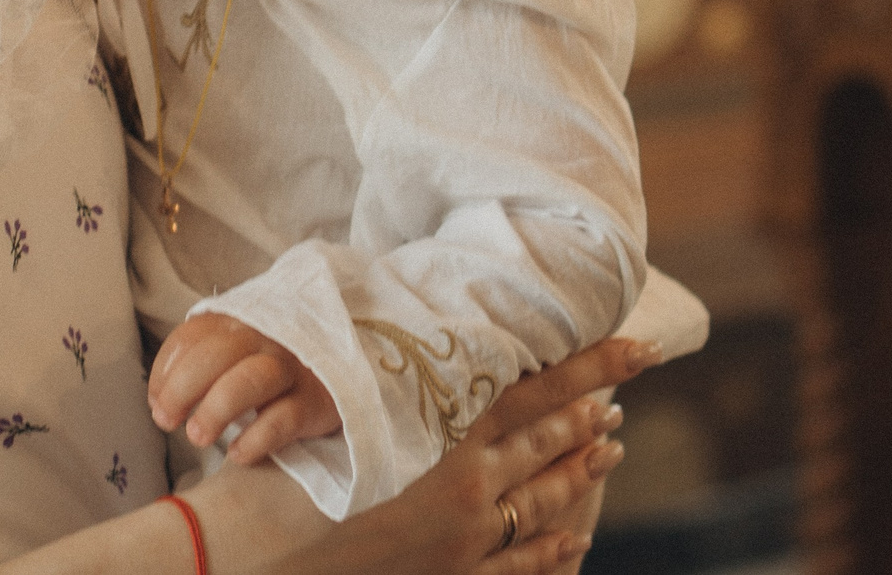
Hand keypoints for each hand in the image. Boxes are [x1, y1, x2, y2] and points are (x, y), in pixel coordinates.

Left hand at [149, 312, 341, 463]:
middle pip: (218, 353)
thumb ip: (196, 366)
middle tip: (167, 421)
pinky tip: (237, 453)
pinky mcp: (314, 401)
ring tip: (197, 437)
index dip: (165, 371)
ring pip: (252, 379)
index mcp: (237, 323)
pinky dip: (255, 439)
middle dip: (182, 388)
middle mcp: (264, 338)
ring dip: (216, 409)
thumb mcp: (232, 356)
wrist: (334, 377)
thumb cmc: (266, 370)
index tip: (157, 403)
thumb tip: (159, 402)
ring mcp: (292, 368)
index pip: (191, 336)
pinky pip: (283, 419)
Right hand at [264, 335, 660, 574]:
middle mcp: (467, 485)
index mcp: (444, 432)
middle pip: (547, 439)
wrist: (255, 557)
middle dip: (591, 411)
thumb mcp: (330, 408)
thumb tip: (403, 338)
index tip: (636, 346)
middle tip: (628, 391)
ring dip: (577, 471)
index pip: (535, 386)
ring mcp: (463, 542)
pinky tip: (576, 539)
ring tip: (610, 446)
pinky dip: (551, 549)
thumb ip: (379, 378)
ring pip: (541, 500)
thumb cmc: (278, 473)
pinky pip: (516, 567)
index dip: (591, 365)